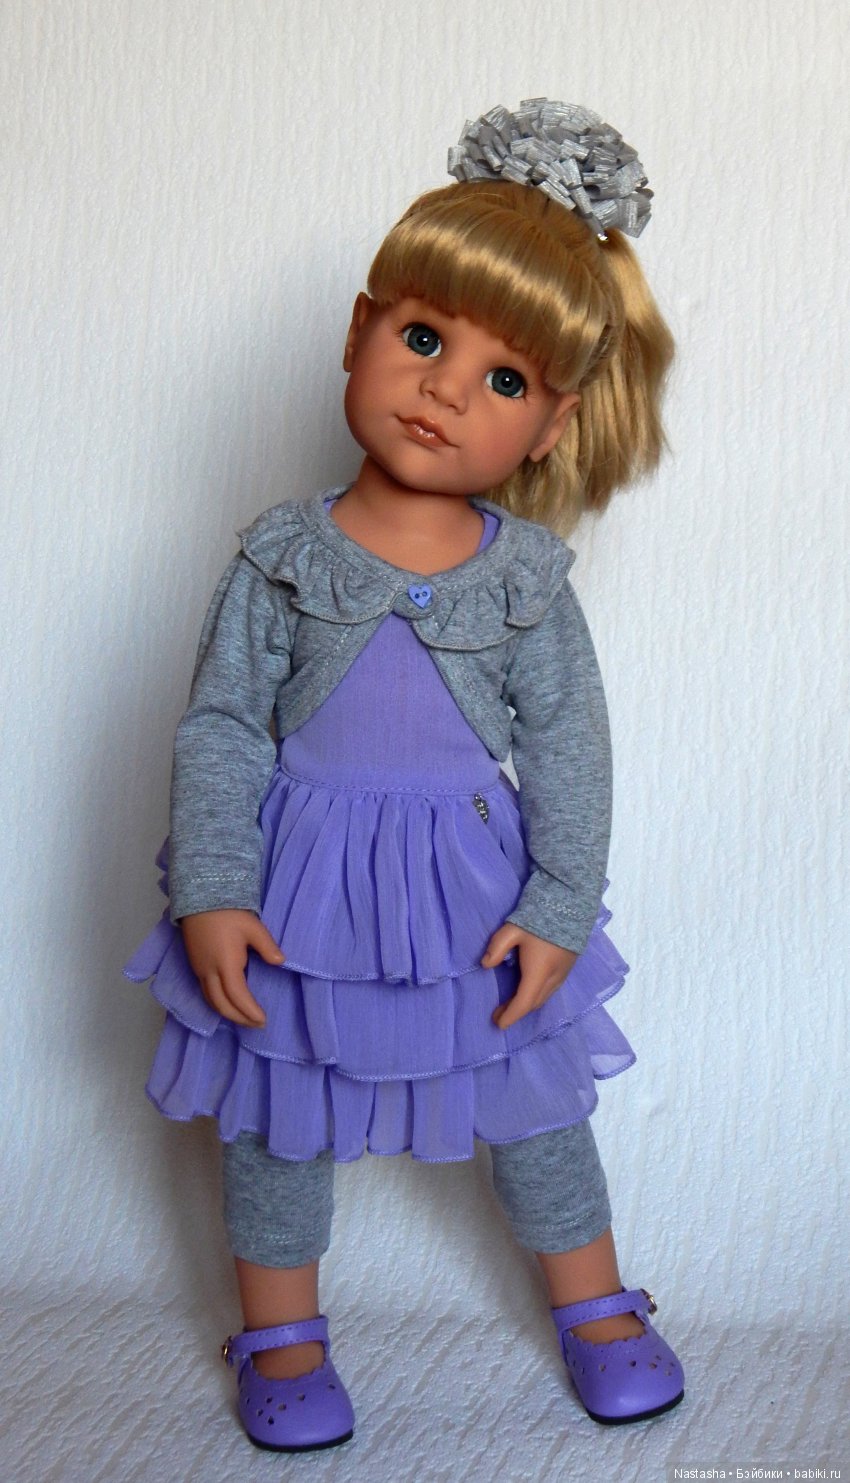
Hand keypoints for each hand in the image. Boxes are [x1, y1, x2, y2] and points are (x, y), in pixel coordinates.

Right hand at [179, 909, 284, 1027]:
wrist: (199, 901)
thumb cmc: (229, 913)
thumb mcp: (253, 927)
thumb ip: (267, 947)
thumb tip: (280, 962)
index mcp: (225, 964)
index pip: (238, 996)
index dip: (250, 1011)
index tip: (263, 1020)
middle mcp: (209, 972)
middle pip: (222, 1005)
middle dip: (239, 1018)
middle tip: (256, 1024)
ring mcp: (199, 970)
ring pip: (211, 1001)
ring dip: (227, 1014)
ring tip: (244, 1019)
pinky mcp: (195, 966)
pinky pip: (205, 993)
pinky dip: (218, 1004)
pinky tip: (228, 1004)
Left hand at [482, 923, 577, 1030]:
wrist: (570, 904)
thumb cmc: (539, 918)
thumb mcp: (513, 930)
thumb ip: (497, 948)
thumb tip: (485, 964)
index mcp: (539, 972)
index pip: (523, 1003)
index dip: (510, 1016)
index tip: (497, 1023)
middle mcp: (554, 978)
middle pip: (534, 1003)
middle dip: (516, 1011)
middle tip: (499, 1012)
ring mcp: (564, 973)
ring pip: (544, 997)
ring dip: (527, 1003)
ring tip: (510, 1003)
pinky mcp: (568, 967)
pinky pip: (551, 989)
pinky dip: (537, 995)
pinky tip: (527, 989)